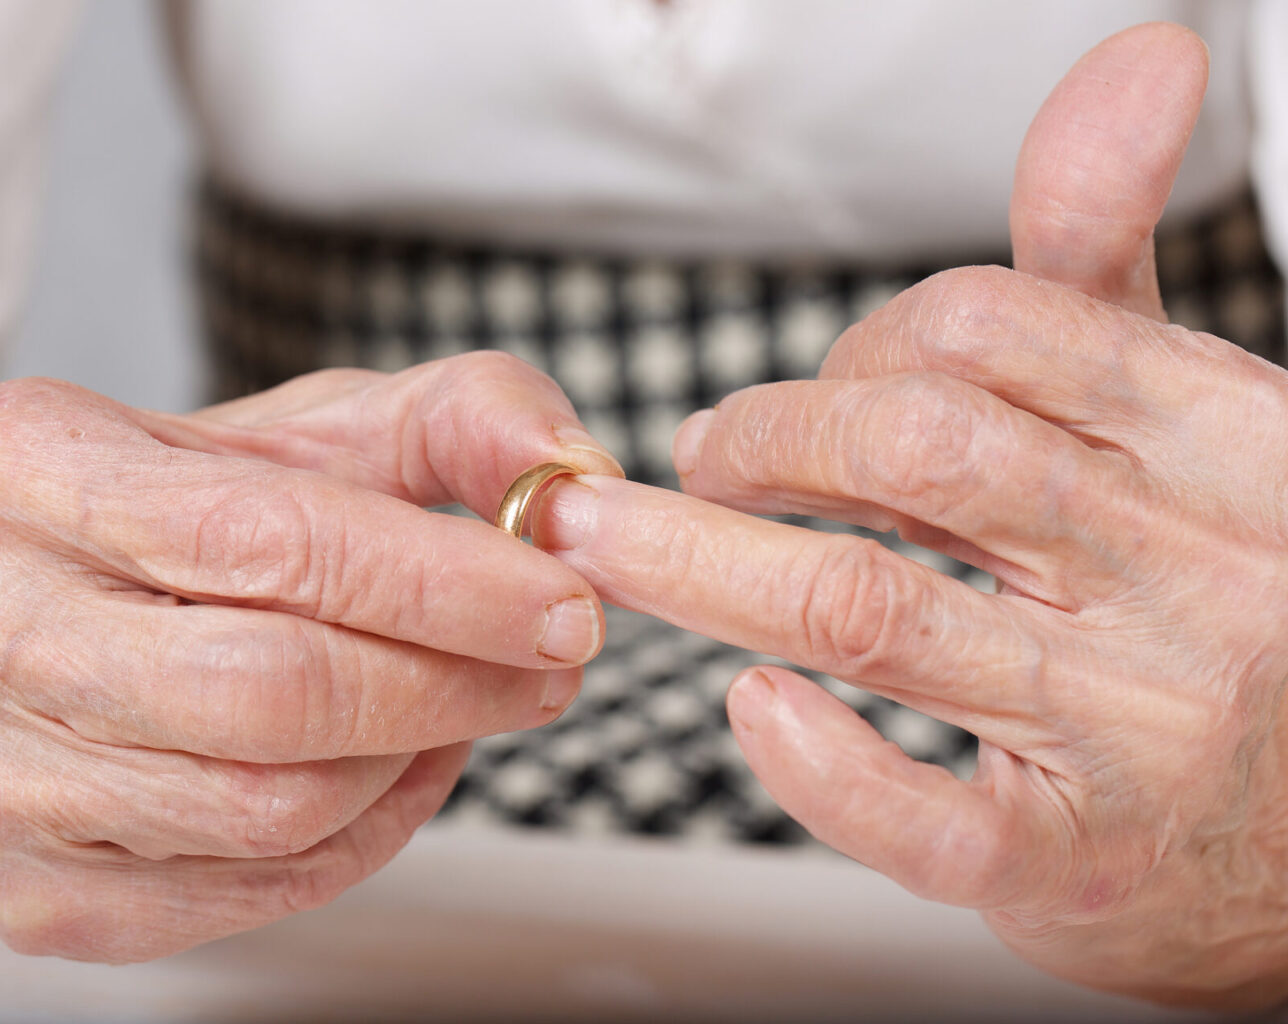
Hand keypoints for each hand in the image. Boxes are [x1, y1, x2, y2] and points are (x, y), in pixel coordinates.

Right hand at [0, 352, 618, 962]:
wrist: (15, 625)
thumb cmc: (176, 517)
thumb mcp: (304, 433)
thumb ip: (451, 420)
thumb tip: (570, 473)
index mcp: (22, 467)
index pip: (269, 540)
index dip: (445, 586)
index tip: (565, 603)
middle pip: (270, 694)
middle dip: (450, 686)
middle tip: (547, 666)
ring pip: (271, 809)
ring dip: (414, 761)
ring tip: (464, 705)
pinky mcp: (34, 892)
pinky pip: (252, 891)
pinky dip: (364, 836)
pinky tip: (389, 769)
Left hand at [534, 24, 1287, 1007]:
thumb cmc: (1239, 605)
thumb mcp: (1196, 421)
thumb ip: (1114, 264)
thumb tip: (1135, 60)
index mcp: (1229, 441)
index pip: (985, 333)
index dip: (850, 354)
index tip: (791, 401)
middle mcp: (1194, 578)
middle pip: (910, 452)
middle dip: (755, 443)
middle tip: (686, 462)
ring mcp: (1143, 732)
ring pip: (869, 608)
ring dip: (699, 563)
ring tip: (613, 542)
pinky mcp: (1083, 866)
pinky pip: (924, 815)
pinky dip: (810, 756)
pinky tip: (754, 705)